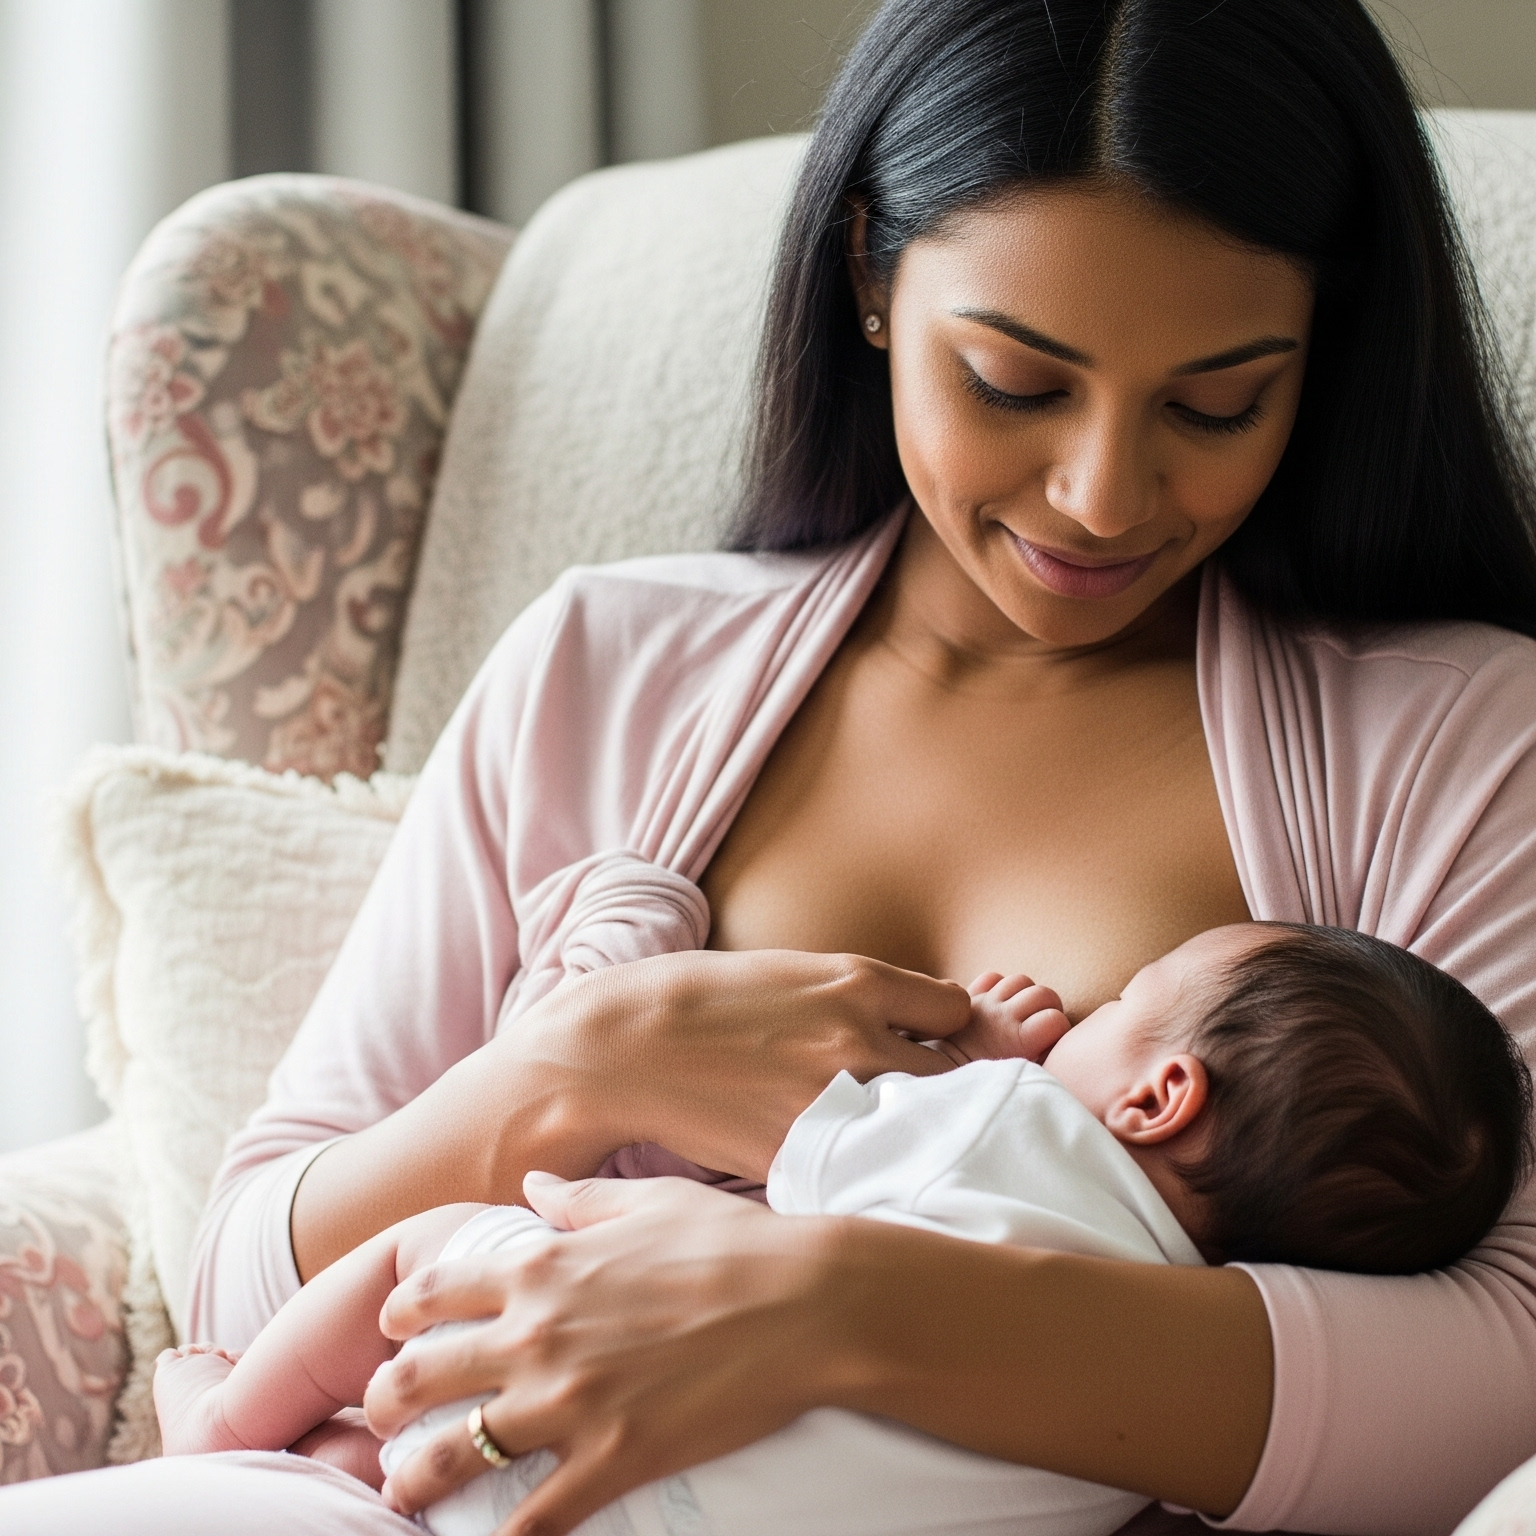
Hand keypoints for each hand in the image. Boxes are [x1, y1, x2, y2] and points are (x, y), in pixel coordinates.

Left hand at [365, 1173, 843, 1533]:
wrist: (803, 1302)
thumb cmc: (731, 1242)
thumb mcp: (650, 1201)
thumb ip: (579, 1199)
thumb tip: (535, 1186)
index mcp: (543, 1265)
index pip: (432, 1291)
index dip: (398, 1316)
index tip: (393, 1334)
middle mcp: (537, 1332)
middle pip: (417, 1377)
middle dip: (383, 1403)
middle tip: (380, 1421)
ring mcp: (569, 1401)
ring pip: (451, 1455)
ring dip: (414, 1477)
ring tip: (404, 1488)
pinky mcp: (610, 1458)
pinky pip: (530, 1520)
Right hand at [504, 949, 971, 1181]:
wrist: (618, 1051)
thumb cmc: (697, 1004)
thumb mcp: (788, 972)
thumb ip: (853, 997)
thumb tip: (912, 1023)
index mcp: (855, 980)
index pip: (955, 1008)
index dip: (943, 1031)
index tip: (923, 1046)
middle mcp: (858, 1036)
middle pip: (958, 1074)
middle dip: (946, 1087)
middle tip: (919, 1103)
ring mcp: (834, 1100)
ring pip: (926, 1125)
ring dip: (917, 1131)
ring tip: (890, 1137)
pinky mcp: (804, 1154)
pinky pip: (874, 1166)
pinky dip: (873, 1166)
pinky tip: (852, 1163)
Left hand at [932, 973, 1070, 1064]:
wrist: (941, 1075)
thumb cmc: (984, 1083)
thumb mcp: (1016, 1076)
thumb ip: (1037, 1060)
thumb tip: (1054, 1050)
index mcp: (1016, 1040)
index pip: (1056, 1020)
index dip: (1060, 1029)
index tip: (1050, 1043)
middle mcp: (1001, 1016)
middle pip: (1043, 993)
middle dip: (1050, 1007)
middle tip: (1042, 1026)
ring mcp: (984, 1003)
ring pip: (1021, 980)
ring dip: (1027, 994)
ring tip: (1022, 1014)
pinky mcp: (968, 998)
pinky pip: (993, 977)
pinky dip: (1000, 986)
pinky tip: (1000, 1004)